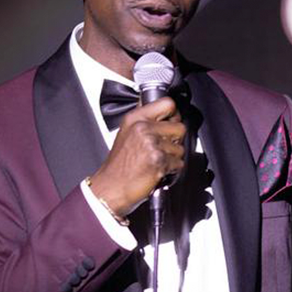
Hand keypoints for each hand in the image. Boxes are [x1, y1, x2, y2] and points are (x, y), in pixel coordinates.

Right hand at [88, 97, 185, 216]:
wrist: (110, 188)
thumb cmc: (118, 165)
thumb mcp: (126, 132)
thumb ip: (145, 120)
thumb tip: (165, 110)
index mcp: (135, 118)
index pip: (168, 103)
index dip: (174, 115)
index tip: (170, 123)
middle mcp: (143, 128)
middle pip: (180, 127)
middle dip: (175, 140)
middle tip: (161, 148)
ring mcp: (151, 143)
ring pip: (181, 147)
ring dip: (172, 157)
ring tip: (156, 161)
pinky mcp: (159, 160)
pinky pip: (179, 163)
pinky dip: (172, 170)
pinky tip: (157, 170)